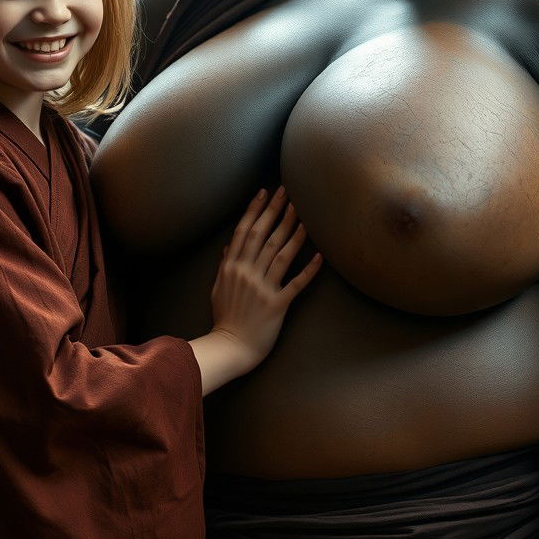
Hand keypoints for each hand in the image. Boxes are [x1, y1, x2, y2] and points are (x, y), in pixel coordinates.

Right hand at [188, 187, 321, 394]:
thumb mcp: (217, 288)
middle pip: (264, 235)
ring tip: (304, 214)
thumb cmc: (224, 318)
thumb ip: (224, 265)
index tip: (264, 192)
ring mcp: (262, 288)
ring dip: (293, 232)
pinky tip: (320, 255)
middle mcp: (247, 273)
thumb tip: (229, 245)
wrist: (229, 347)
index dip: (255, 209)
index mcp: (231, 267)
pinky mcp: (277, 304)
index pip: (244, 230)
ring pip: (281, 253)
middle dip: (276, 211)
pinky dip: (309, 270)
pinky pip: (296, 283)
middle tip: (288, 192)